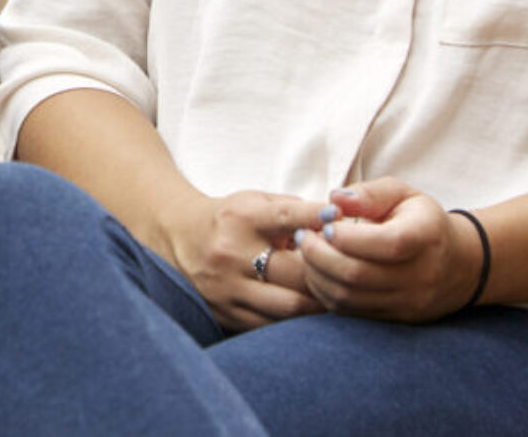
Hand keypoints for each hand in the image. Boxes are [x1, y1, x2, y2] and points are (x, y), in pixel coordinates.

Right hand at [162, 189, 327, 331]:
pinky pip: (271, 326)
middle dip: (328, 274)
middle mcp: (232, 253)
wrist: (176, 237)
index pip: (285, 216)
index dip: (316, 217)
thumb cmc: (228, 219)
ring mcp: (228, 287)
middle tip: (350, 275)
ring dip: (318, 304)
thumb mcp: (255, 202)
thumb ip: (294, 210)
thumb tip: (339, 224)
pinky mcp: (226, 313)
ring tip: (336, 300)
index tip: (341, 219)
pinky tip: (309, 315)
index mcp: (243, 218)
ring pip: (288, 306)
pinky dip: (295, 323)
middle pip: (295, 271)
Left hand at [293, 178, 482, 321]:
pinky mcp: (396, 320)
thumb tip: (335, 199)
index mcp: (426, 236)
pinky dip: (326, 293)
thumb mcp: (402, 194)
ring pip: (350, 298)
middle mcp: (421, 275)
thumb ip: (369, 193)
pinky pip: (351, 313)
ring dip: (317, 275)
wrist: (458, 265)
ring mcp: (409, 302)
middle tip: (303, 237)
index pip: (387, 243)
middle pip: (359, 275)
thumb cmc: (420, 221)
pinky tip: (318, 272)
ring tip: (306, 252)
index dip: (349, 237)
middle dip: (319, 255)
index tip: (326, 224)